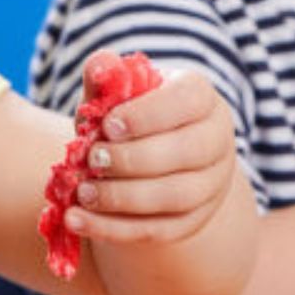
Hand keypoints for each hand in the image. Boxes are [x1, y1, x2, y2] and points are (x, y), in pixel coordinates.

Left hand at [64, 67, 238, 246]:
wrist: (146, 159)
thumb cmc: (129, 118)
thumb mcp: (116, 95)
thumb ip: (106, 80)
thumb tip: (99, 64)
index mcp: (202, 99)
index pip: (189, 101)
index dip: (148, 114)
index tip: (108, 125)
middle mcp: (217, 141)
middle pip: (188, 152)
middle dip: (134, 159)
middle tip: (92, 159)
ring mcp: (211, 186)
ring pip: (176, 197)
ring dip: (124, 197)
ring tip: (83, 193)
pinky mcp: (192, 221)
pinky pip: (158, 230)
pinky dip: (114, 228)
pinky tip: (77, 220)